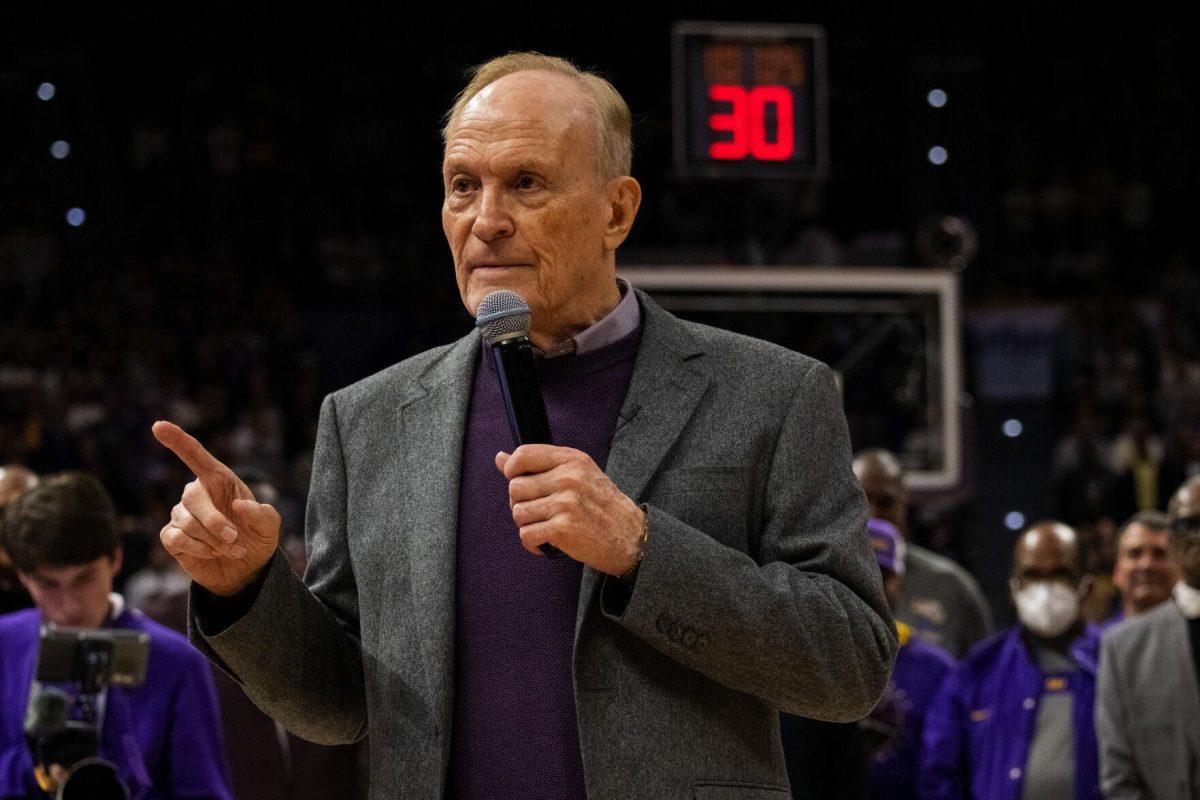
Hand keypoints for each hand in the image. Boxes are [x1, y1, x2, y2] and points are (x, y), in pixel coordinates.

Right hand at [151, 421, 280, 595]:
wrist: (246, 569)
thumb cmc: (256, 538)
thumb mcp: (269, 526)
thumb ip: (261, 514)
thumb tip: (239, 505)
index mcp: (219, 480)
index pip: (195, 455)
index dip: (177, 440)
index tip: (158, 425)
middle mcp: (196, 494)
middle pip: (192, 498)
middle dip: (214, 521)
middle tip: (234, 539)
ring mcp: (181, 515)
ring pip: (186, 522)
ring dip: (212, 540)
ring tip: (231, 549)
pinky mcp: (172, 536)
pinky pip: (177, 538)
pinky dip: (199, 549)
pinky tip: (212, 553)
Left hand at [496, 445, 644, 575]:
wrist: (630, 537)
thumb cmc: (601, 506)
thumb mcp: (576, 475)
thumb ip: (538, 465)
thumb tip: (500, 458)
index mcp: (572, 460)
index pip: (524, 455)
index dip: (512, 470)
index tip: (520, 483)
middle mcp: (568, 478)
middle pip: (515, 487)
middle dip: (521, 503)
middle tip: (539, 512)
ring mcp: (566, 503)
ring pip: (518, 513)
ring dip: (527, 525)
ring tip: (546, 527)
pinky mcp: (563, 529)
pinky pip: (526, 535)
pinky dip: (533, 543)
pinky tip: (547, 542)